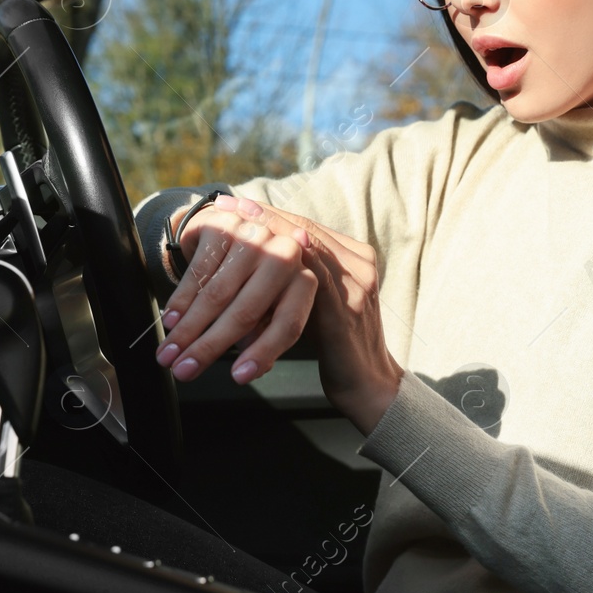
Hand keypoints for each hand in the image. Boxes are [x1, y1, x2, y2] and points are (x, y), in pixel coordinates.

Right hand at [155, 194, 317, 385]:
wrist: (228, 232)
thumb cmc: (249, 281)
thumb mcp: (265, 309)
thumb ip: (264, 337)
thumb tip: (252, 370)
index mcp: (304, 280)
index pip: (287, 324)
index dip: (262, 354)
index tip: (239, 378)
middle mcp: (284, 255)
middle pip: (246, 313)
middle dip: (210, 347)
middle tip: (185, 371)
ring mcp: (254, 236)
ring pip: (217, 295)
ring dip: (188, 330)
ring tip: (169, 354)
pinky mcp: (223, 226)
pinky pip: (198, 273)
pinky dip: (180, 302)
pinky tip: (170, 321)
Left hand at [239, 201, 404, 433]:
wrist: (370, 389)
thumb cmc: (336, 351)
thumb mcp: (317, 307)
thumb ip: (296, 284)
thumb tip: (247, 268)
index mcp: (352, 259)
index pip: (303, 226)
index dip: (267, 213)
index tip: (232, 203)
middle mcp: (358, 264)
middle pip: (302, 229)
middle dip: (259, 216)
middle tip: (222, 204)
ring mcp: (356, 284)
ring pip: (303, 248)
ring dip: (262, 234)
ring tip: (229, 223)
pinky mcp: (348, 309)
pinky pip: (310, 279)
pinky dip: (279, 265)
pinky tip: (254, 258)